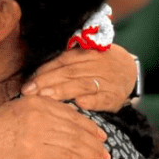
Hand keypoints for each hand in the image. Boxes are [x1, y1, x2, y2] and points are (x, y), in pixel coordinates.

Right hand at [0, 96, 109, 158]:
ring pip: (76, 145)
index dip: (89, 128)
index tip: (101, 139)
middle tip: (106, 158)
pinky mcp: (36, 150)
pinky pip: (67, 158)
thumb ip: (35, 113)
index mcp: (36, 102)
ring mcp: (38, 131)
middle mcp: (39, 113)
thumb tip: (58, 122)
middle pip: (77, 130)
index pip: (72, 114)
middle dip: (95, 146)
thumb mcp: (13, 115)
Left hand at [21, 44, 135, 111]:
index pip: (62, 61)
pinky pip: (102, 99)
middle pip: (68, 73)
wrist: (131, 71)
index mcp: (87, 53)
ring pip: (82, 85)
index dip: (44, 72)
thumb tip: (33, 76)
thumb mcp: (84, 58)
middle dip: (46, 82)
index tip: (27, 83)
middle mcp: (97, 65)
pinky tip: (78, 104)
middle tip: (29, 92)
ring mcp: (107, 81)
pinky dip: (91, 101)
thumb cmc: (98, 66)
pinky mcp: (115, 96)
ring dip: (62, 91)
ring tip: (44, 97)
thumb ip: (63, 65)